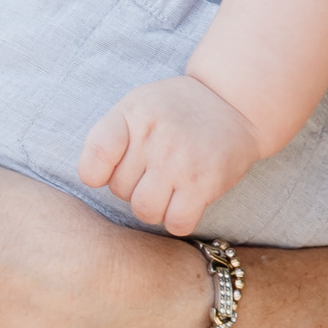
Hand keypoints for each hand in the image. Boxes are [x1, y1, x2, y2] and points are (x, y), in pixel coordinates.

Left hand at [77, 75, 261, 236]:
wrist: (235, 104)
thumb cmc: (176, 111)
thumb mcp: (136, 105)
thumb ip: (109, 136)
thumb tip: (92, 180)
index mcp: (131, 115)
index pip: (95, 159)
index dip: (97, 175)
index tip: (110, 170)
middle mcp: (154, 137)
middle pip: (120, 191)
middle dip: (133, 187)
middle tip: (153, 171)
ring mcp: (179, 161)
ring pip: (144, 211)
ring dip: (154, 207)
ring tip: (167, 188)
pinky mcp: (204, 183)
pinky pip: (176, 223)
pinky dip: (177, 220)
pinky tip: (184, 202)